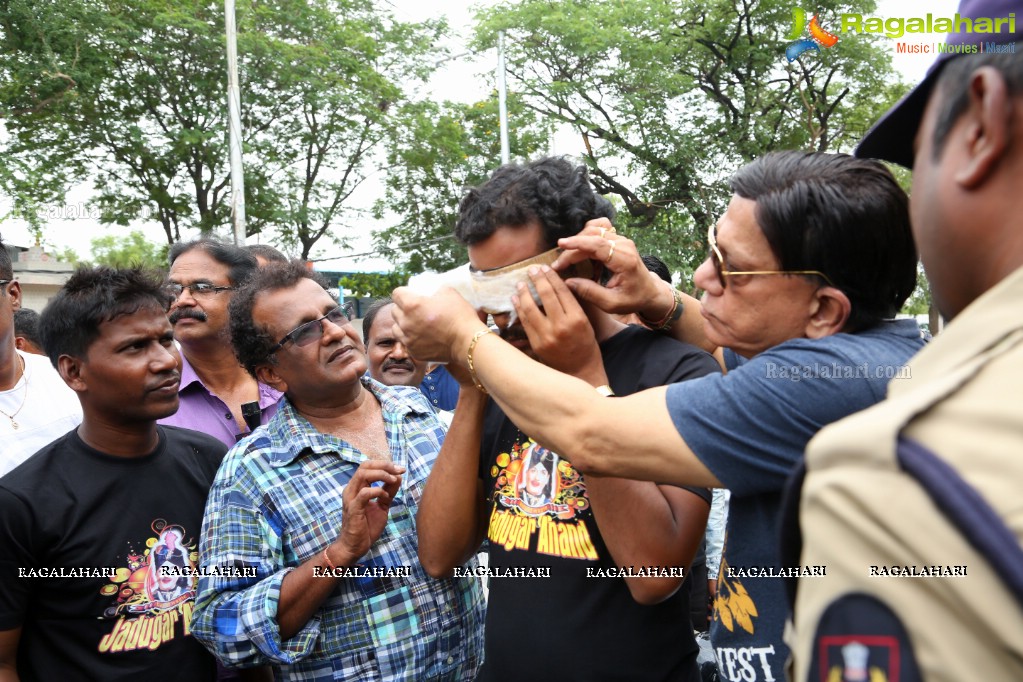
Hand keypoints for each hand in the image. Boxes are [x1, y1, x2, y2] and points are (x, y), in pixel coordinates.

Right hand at [329, 461, 404, 564]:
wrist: (356, 546)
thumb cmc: (367, 526)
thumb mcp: (382, 506)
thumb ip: (389, 491)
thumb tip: (398, 476)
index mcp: (357, 487)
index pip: (368, 466)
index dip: (385, 464)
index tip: (401, 469)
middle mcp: (352, 489)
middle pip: (365, 466)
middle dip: (384, 465)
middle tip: (399, 471)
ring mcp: (351, 498)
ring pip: (363, 474)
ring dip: (381, 474)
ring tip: (393, 480)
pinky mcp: (353, 509)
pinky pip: (364, 493)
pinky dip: (378, 491)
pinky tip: (385, 497)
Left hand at [392, 286, 485, 364]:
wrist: (467, 342)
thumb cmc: (459, 315)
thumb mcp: (449, 292)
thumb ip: (435, 289)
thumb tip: (432, 291)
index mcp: (411, 305)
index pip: (396, 294)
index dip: (403, 292)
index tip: (410, 295)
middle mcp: (406, 322)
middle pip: (394, 311)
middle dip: (402, 308)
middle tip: (414, 309)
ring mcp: (408, 339)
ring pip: (396, 328)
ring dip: (403, 324)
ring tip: (414, 324)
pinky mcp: (414, 352)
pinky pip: (406, 342)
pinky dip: (411, 339)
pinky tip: (422, 337)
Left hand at [514, 265, 606, 385]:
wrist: (581, 371)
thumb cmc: (585, 345)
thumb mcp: (585, 323)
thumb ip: (572, 305)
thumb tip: (557, 283)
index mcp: (577, 319)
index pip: (562, 291)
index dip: (551, 277)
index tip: (544, 267)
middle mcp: (562, 326)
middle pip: (546, 296)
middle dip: (537, 279)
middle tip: (531, 270)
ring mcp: (547, 336)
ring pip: (531, 308)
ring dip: (524, 292)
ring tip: (520, 283)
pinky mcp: (536, 345)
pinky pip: (525, 322)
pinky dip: (518, 308)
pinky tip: (515, 299)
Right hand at [553, 220, 672, 321]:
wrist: (650, 292)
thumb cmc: (633, 299)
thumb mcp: (612, 304)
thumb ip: (590, 293)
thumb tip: (568, 282)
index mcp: (625, 260)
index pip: (597, 245)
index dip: (577, 243)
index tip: (560, 244)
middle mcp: (624, 245)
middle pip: (592, 236)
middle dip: (572, 248)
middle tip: (559, 265)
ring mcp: (621, 240)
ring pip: (594, 231)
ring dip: (578, 242)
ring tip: (567, 259)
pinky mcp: (618, 239)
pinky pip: (599, 231)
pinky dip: (586, 237)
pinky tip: (579, 248)